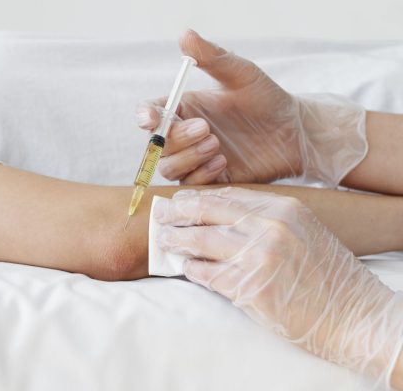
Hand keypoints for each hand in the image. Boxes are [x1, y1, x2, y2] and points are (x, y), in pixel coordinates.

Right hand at [137, 29, 367, 187]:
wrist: (296, 133)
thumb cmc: (268, 99)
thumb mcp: (242, 74)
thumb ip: (213, 56)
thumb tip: (185, 34)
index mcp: (184, 107)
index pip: (151, 112)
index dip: (145, 117)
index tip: (151, 119)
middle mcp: (184, 134)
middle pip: (157, 143)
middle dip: (177, 138)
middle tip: (207, 129)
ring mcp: (195, 159)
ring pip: (169, 167)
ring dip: (188, 157)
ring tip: (217, 146)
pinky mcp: (209, 179)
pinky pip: (189, 185)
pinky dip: (201, 174)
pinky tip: (224, 162)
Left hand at [155, 186, 402, 388]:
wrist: (355, 317)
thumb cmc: (327, 276)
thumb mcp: (302, 231)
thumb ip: (265, 219)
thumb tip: (219, 214)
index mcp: (282, 208)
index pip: (226, 196)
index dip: (197, 198)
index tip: (179, 201)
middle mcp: (269, 227)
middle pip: (207, 212)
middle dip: (178, 213)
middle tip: (159, 216)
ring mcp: (258, 257)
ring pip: (201, 242)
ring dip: (178, 241)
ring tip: (165, 241)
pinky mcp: (250, 288)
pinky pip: (208, 275)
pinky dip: (193, 270)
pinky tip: (187, 268)